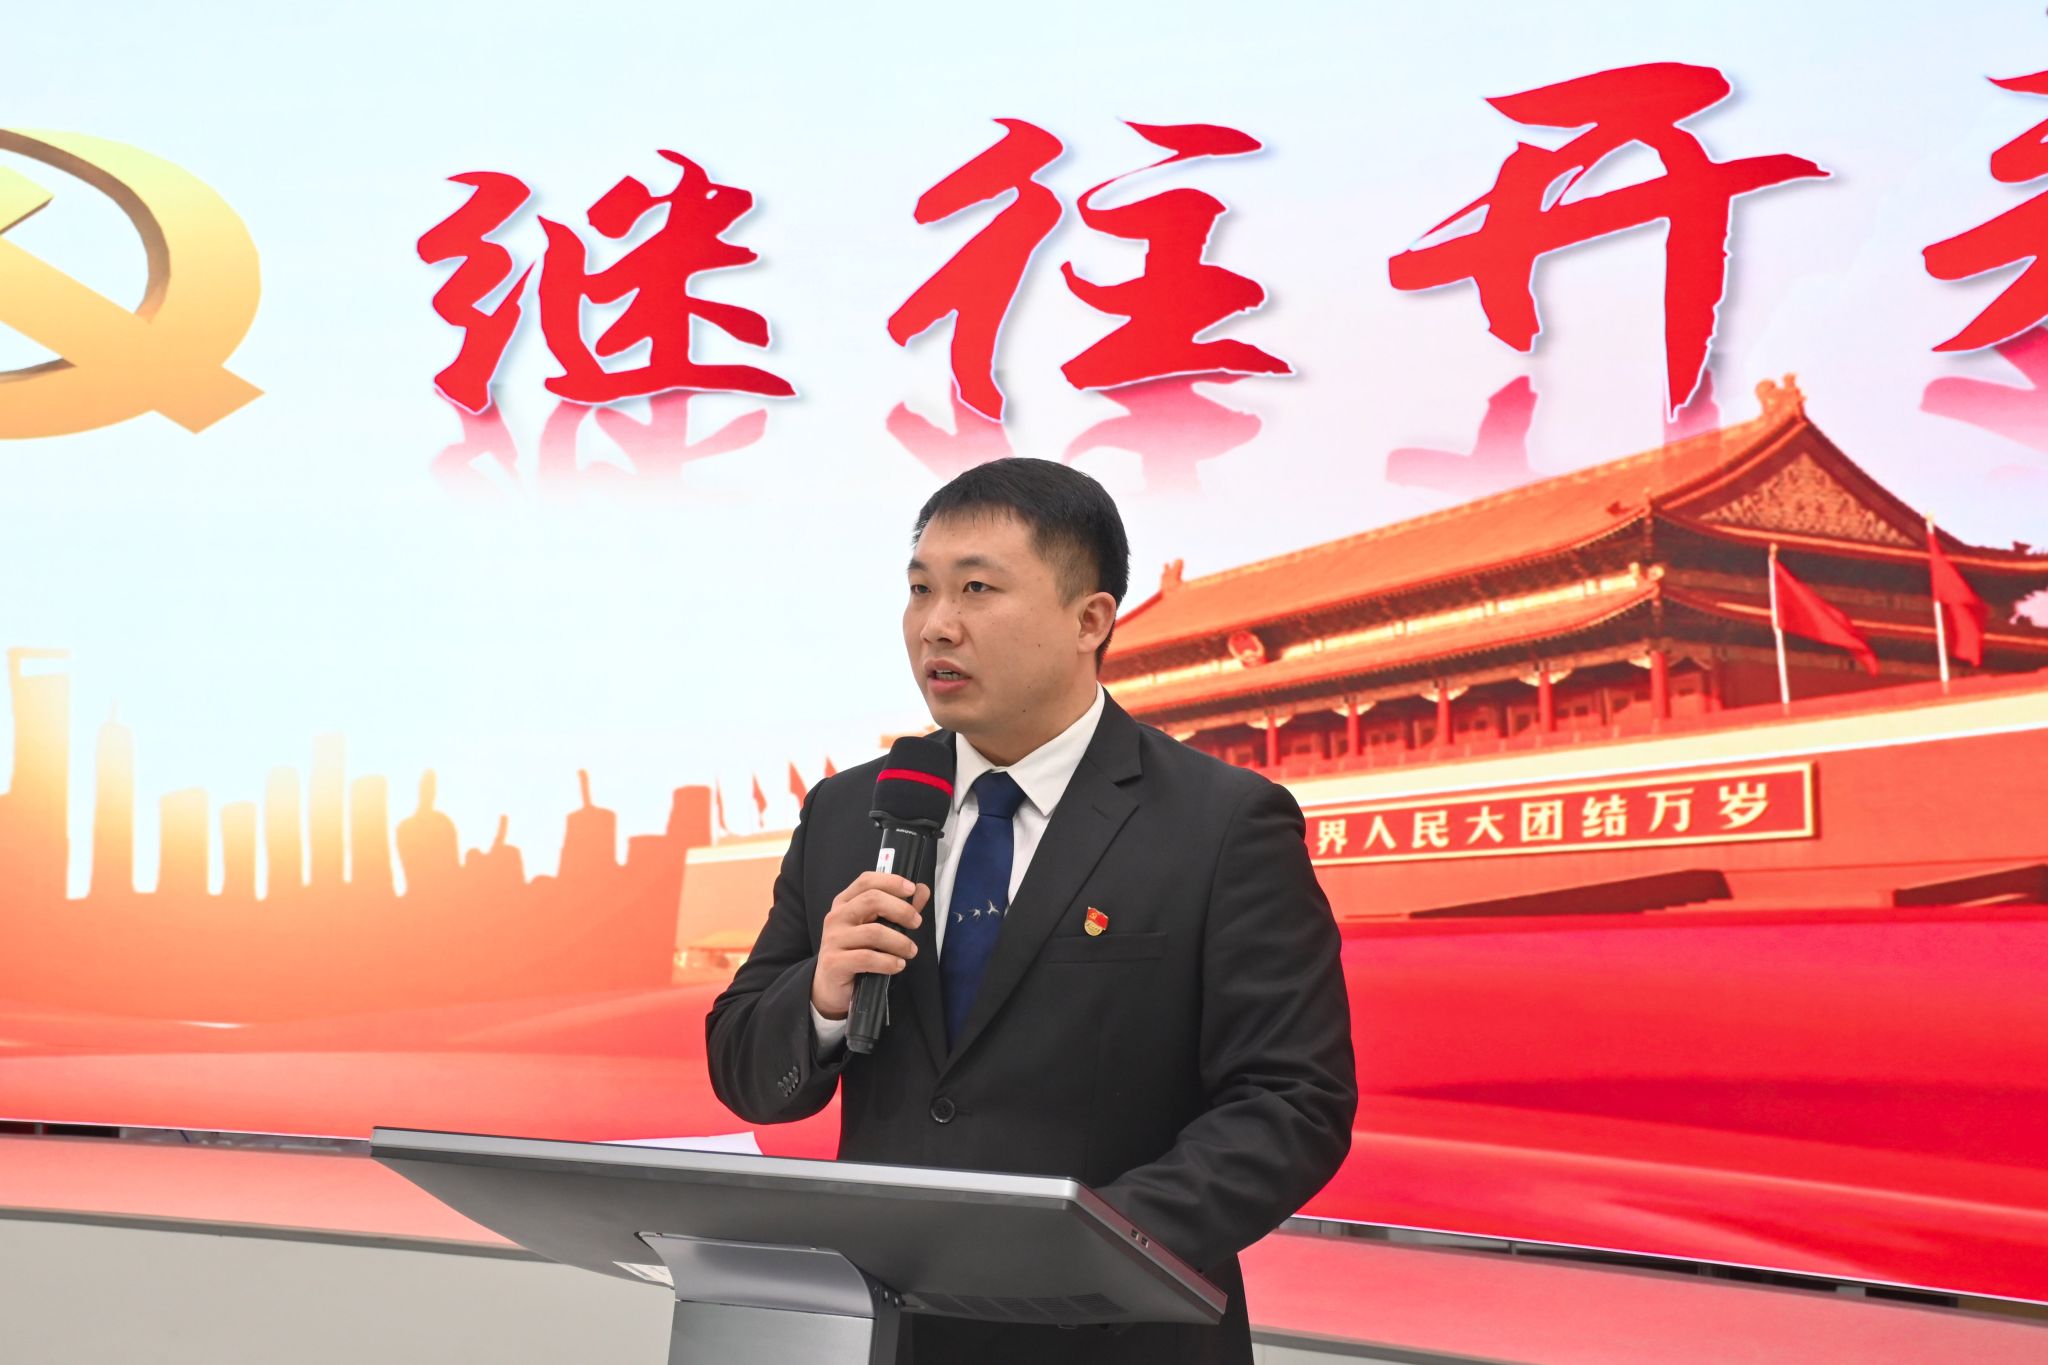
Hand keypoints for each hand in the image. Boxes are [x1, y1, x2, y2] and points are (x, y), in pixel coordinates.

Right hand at [811, 871, 929, 1019]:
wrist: (831, 988)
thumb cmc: (857, 953)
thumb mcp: (877, 927)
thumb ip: (900, 908)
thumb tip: (922, 890)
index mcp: (845, 902)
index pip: (867, 881)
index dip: (891, 882)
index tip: (912, 889)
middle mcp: (836, 917)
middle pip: (872, 900)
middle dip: (901, 910)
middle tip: (917, 923)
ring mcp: (833, 939)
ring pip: (873, 932)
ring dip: (900, 941)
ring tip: (911, 951)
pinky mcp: (834, 962)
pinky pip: (867, 958)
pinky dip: (888, 962)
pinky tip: (898, 965)